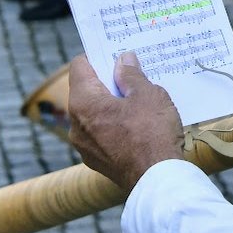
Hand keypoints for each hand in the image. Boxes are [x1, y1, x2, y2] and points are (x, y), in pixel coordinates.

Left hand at [67, 54, 185, 191]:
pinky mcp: (96, 161)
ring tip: (140, 102)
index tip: (115, 52)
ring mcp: (84, 146)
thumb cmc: (152, 132)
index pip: (79, 65)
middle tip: (133, 75)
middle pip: (86, 90)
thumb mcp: (147, 94)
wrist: (157, 179)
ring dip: (112, 105)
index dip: (97, 55)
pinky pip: (101, 134)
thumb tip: (123, 60)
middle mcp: (76, 124)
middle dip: (108, 80)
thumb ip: (131, 75)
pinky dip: (114, 125)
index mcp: (84, 102)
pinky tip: (138, 125)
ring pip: (94, 114)